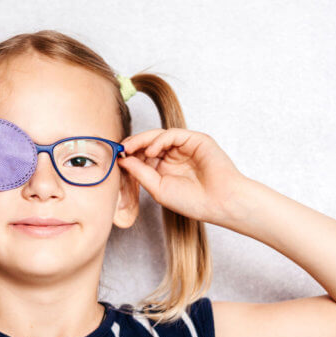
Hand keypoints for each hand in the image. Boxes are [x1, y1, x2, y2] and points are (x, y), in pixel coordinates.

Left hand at [117, 128, 246, 222]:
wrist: (219, 202)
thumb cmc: (194, 201)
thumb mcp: (158, 189)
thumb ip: (141, 173)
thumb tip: (123, 160)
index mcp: (165, 169)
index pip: (143, 156)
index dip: (130, 155)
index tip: (116, 158)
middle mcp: (174, 156)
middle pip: (148, 143)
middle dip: (133, 145)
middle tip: (120, 149)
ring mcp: (185, 147)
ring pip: (158, 136)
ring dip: (142, 140)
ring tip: (130, 148)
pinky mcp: (195, 140)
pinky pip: (172, 134)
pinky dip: (159, 140)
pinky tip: (151, 151)